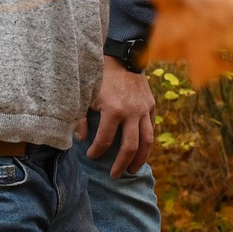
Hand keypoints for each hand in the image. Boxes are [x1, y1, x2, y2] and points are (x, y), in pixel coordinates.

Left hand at [86, 57, 155, 176]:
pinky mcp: (151, 105)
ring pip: (147, 141)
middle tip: (115, 175)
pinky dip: (147, 142)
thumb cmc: (100, 76)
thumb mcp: (86, 95)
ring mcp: (144, 109)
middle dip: (121, 164)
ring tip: (133, 170)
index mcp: (113, 110)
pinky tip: (141, 151)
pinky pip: (151, 128)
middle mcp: (132, 113)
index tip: (91, 156)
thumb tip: (81, 140)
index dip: (96, 152)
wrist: (122, 56)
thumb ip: (80, 119)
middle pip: (130, 147)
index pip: (105, 141)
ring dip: (140, 159)